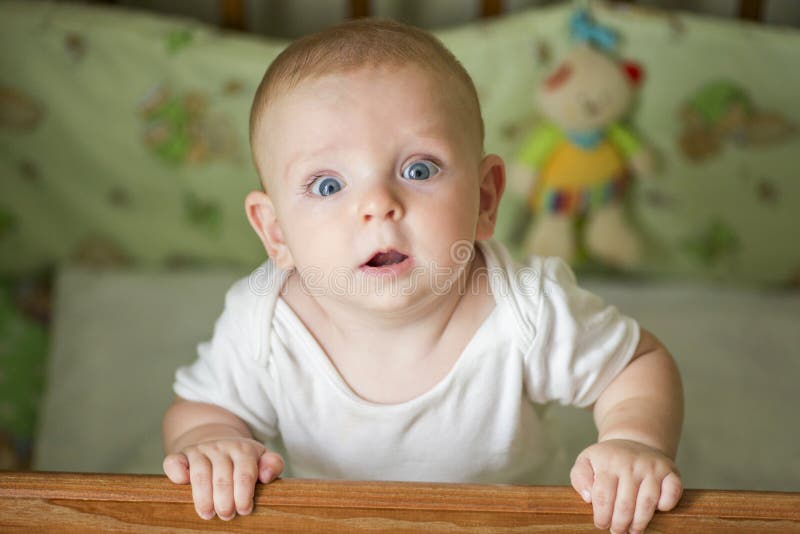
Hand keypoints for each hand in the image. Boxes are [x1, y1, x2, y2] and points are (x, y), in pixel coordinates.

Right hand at [163, 437, 283, 519]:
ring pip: (200, 474)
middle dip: (225, 501)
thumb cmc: (242, 459)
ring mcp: (199, 450)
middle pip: (222, 477)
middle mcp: (221, 447)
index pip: (245, 473)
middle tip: (227, 516)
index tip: (245, 510)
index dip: (244, 494)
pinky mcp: (181, 455)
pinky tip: (181, 484)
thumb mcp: (261, 458)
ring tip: (208, 514)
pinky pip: (174, 462)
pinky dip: (176, 473)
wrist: (216, 439)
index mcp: (243, 449)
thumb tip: (267, 476)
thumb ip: (273, 464)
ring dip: (203, 497)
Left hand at [570, 439, 682, 533]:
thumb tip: (588, 497)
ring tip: (633, 530)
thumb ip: (580, 477)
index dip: (602, 516)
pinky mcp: (670, 471)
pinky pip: (673, 492)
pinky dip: (666, 505)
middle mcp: (630, 463)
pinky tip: (657, 510)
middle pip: (625, 504)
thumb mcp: (586, 461)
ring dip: (640, 522)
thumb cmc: (607, 459)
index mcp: (607, 462)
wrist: (634, 442)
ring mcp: (652, 467)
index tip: (601, 524)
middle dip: (620, 524)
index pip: (603, 496)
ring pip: (647, 502)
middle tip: (617, 531)